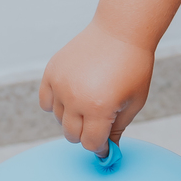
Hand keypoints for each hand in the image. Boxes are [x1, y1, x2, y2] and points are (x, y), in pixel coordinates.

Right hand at [39, 20, 154, 154]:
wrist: (120, 30)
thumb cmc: (133, 66)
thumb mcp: (134, 101)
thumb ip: (118, 128)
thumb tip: (108, 150)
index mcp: (99, 108)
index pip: (91, 143)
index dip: (101, 148)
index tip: (106, 145)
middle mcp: (76, 99)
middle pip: (72, 135)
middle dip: (87, 134)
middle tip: (100, 120)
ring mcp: (60, 85)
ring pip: (59, 119)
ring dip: (73, 118)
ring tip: (91, 99)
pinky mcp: (51, 73)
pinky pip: (46, 102)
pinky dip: (56, 104)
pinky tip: (72, 96)